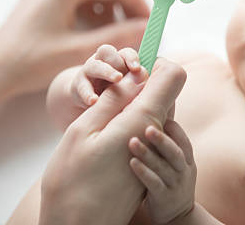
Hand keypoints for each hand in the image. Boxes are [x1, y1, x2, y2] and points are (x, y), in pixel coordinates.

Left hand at [0, 0, 148, 101]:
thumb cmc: (31, 63)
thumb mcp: (80, 50)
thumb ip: (117, 36)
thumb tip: (146, 27)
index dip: (135, 0)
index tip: (148, 19)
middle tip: (136, 23)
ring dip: (107, 2)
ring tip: (116, 28)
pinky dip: (91, 5)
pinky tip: (94, 27)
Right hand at [39, 58, 186, 224]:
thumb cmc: (72, 180)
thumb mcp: (84, 130)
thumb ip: (113, 100)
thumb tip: (135, 75)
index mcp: (144, 119)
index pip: (172, 75)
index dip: (153, 64)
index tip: (129, 69)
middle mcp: (156, 135)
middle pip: (161, 93)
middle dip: (138, 85)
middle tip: (106, 95)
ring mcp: (151, 151)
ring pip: (149, 112)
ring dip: (129, 107)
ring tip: (99, 120)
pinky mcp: (144, 162)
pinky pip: (142, 132)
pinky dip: (126, 127)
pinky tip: (102, 140)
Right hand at [47, 45, 146, 130]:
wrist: (89, 104)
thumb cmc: (117, 97)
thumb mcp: (130, 90)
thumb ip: (140, 85)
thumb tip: (158, 83)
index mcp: (119, 62)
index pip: (126, 53)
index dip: (132, 58)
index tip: (138, 68)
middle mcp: (104, 63)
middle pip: (108, 52)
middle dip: (117, 62)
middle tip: (124, 75)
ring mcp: (90, 73)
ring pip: (95, 65)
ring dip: (106, 71)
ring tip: (116, 80)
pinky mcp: (78, 86)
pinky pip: (81, 86)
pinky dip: (87, 93)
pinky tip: (93, 101)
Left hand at [129, 120, 196, 224]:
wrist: (179, 215)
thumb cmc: (171, 181)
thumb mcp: (177, 164)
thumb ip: (168, 145)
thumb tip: (154, 116)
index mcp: (187, 160)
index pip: (184, 141)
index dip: (174, 129)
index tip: (161, 115)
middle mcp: (184, 171)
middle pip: (176, 153)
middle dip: (162, 140)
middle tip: (148, 127)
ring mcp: (175, 185)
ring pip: (163, 168)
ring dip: (148, 154)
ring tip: (132, 142)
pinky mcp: (164, 198)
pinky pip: (154, 184)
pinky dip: (144, 173)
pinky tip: (132, 163)